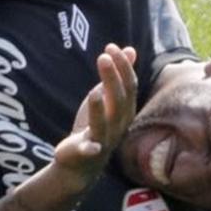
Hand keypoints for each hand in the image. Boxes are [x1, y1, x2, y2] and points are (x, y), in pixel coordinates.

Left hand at [50, 44, 137, 193]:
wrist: (80, 163)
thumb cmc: (95, 126)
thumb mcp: (106, 98)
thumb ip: (117, 77)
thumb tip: (130, 50)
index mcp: (125, 111)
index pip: (130, 86)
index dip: (122, 66)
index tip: (111, 47)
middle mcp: (119, 125)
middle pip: (120, 101)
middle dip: (113, 78)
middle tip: (103, 57)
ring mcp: (104, 140)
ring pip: (105, 123)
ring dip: (100, 108)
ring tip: (94, 92)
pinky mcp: (87, 153)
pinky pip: (91, 151)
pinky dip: (91, 148)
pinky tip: (90, 145)